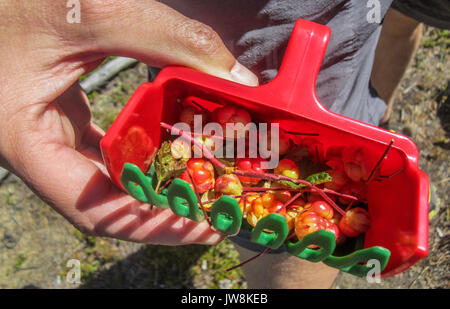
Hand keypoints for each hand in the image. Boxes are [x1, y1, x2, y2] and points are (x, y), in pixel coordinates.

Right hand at [0, 0, 257, 244]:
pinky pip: (102, 153)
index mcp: (25, 140)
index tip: (205, 228)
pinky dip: (138, 158)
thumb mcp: (93, 11)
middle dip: (163, 212)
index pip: (94, 210)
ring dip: (154, 187)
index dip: (153, 227)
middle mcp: (34, 150)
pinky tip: (169, 152)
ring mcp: (47, 137)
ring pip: (106, 181)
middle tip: (215, 213)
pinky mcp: (59, 122)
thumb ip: (167, 38)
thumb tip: (236, 77)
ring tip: (201, 188)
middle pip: (106, 204)